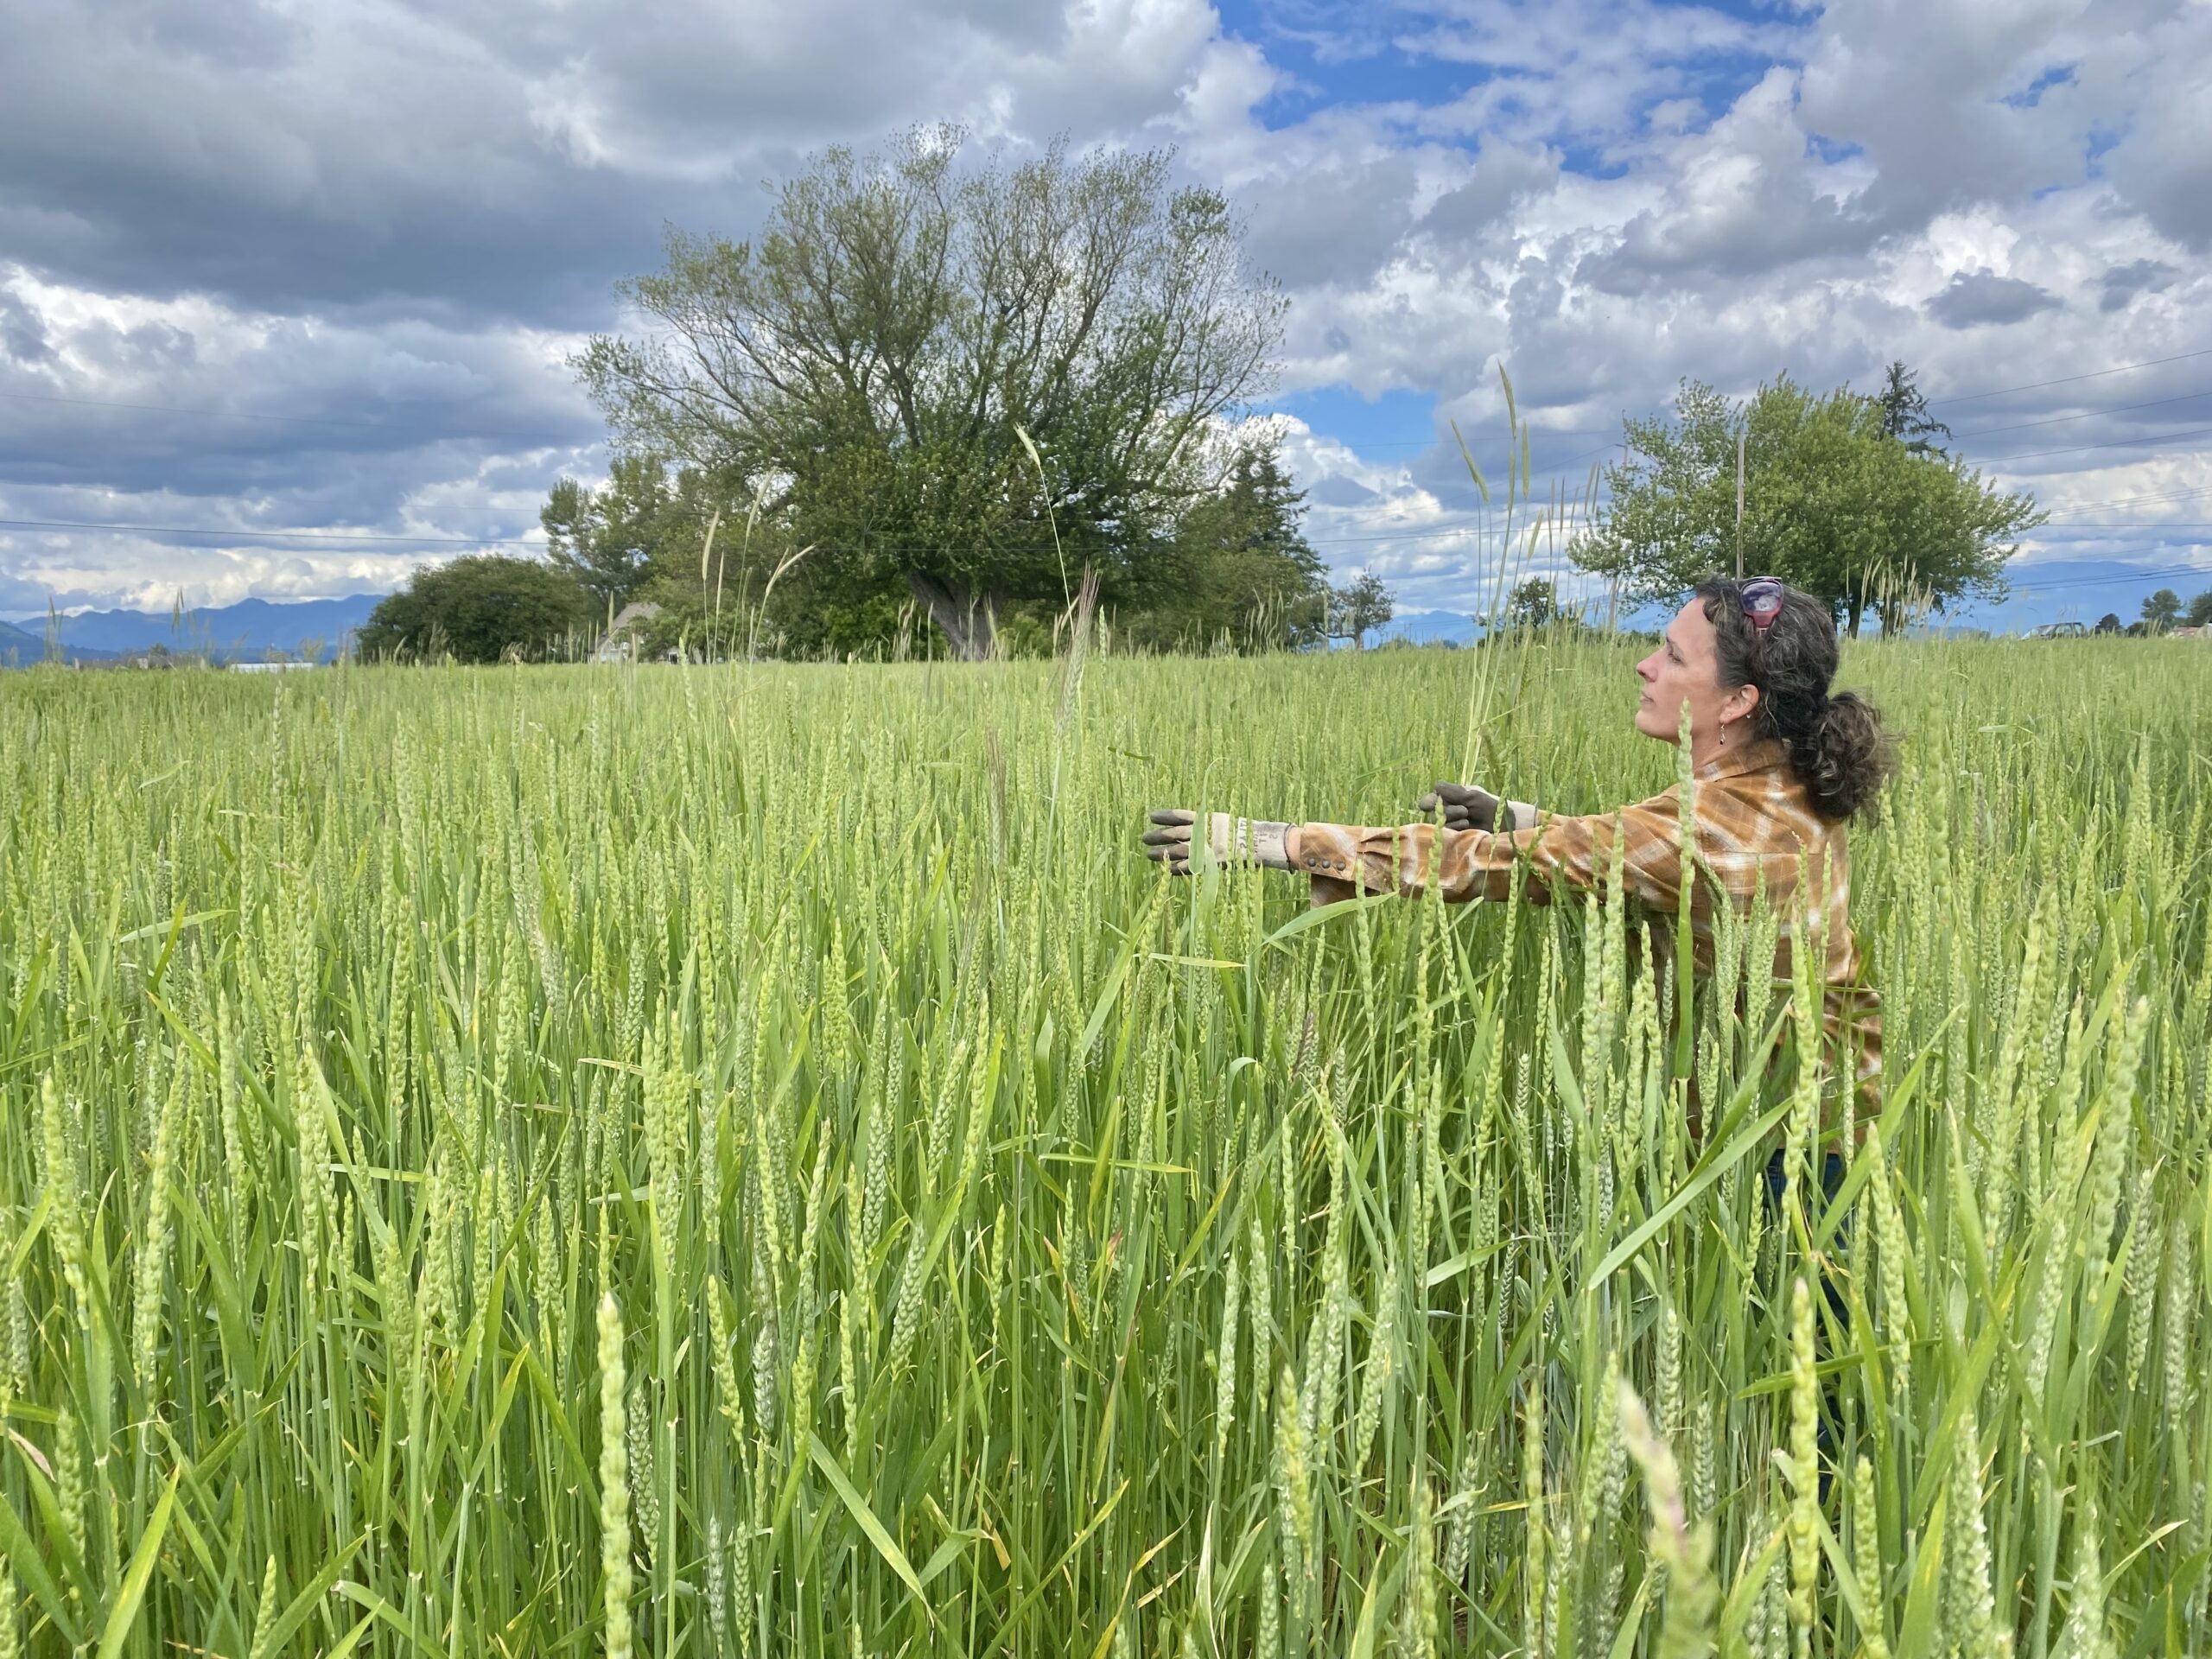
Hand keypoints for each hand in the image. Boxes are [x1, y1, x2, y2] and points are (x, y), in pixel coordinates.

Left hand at [1142, 809, 1292, 872]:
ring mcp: (1204, 847)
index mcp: (1205, 819)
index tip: (1151, 816)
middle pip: (1173, 833)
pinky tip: (1166, 869)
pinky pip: (1188, 866)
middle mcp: (1202, 832)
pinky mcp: (1209, 862)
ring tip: (1149, 854)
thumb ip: (1203, 824)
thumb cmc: (1240, 831)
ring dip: (1161, 852)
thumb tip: (1185, 826)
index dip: (1164, 816)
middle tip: (1144, 838)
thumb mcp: (1221, 821)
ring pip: (1176, 849)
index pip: (1179, 815)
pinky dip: (1175, 867)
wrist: (1258, 842)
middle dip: (1157, 836)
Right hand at [1419, 781, 1507, 832]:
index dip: (1430, 800)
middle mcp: (1445, 811)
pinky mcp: (1451, 837)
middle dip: (1448, 809)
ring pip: (1437, 821)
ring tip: (1468, 819)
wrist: (1503, 824)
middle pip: (1432, 810)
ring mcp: (1447, 825)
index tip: (1437, 800)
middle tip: (1465, 810)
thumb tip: (1436, 787)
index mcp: (1448, 798)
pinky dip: (1454, 828)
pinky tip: (1466, 827)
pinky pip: (1443, 832)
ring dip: (1453, 818)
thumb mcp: (1472, 795)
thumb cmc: (1489, 806)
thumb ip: (1453, 792)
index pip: (1430, 798)